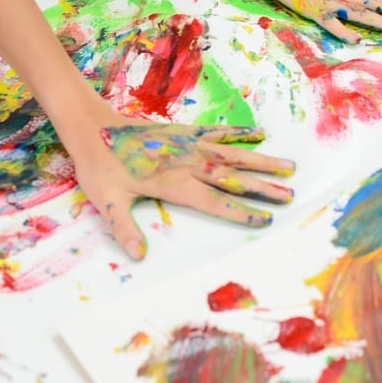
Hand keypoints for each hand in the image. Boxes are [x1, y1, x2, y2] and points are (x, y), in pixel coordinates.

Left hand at [70, 121, 294, 259]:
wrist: (92, 127)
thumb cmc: (100, 166)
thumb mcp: (107, 200)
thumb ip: (124, 227)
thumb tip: (138, 255)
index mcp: (172, 182)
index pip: (213, 201)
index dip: (239, 210)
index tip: (264, 218)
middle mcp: (186, 162)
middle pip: (231, 177)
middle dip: (261, 187)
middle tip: (289, 195)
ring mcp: (188, 144)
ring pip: (232, 154)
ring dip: (261, 160)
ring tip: (288, 167)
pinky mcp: (184, 132)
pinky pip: (218, 133)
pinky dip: (240, 133)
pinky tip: (260, 134)